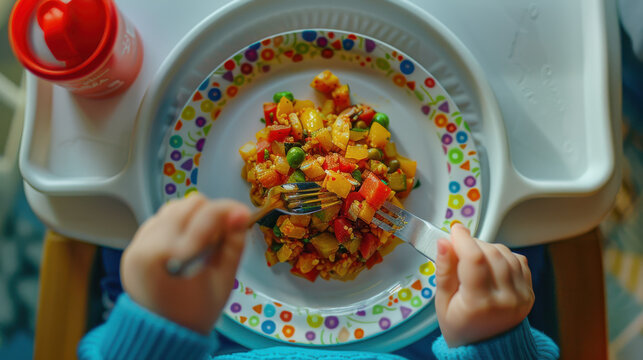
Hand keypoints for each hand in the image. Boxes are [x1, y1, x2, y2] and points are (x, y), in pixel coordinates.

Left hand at [121, 194, 249, 333]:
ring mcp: (137, 245)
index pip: (206, 216)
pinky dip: (175, 225)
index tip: (242, 214)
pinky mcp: (132, 246)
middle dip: (210, 214)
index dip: (228, 211)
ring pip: (172, 208)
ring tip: (201, 240)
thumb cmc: (196, 312)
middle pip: (189, 205)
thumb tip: (241, 213)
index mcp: (173, 257)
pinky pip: (158, 220)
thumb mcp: (224, 281)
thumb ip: (234, 244)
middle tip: (220, 235)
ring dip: (191, 217)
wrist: (162, 334)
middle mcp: (149, 246)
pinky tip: (183, 244)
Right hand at [435, 224, 533, 346]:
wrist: (486, 349)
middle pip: (491, 253)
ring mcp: (521, 296)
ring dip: (488, 247)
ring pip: (506, 254)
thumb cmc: (460, 326)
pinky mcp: (529, 293)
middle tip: (460, 248)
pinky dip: (504, 255)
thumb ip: (444, 271)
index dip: (464, 239)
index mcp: (479, 303)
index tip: (455, 230)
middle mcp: (505, 299)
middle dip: (473, 243)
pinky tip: (491, 264)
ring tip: (475, 258)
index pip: (474, 260)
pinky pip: (519, 261)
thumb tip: (444, 243)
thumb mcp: (442, 302)